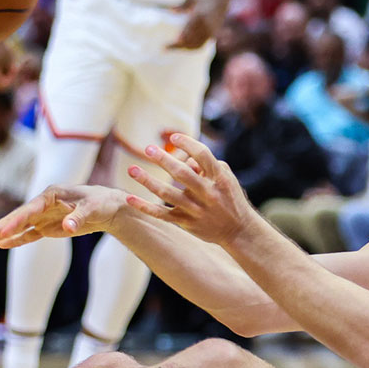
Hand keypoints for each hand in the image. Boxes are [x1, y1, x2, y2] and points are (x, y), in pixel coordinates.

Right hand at [0, 184, 125, 249]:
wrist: (107, 207)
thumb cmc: (100, 203)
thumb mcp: (92, 208)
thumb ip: (78, 217)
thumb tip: (67, 227)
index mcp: (51, 195)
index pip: (30, 209)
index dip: (16, 221)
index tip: (3, 232)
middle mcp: (43, 204)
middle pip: (17, 218)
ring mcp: (43, 216)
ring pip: (19, 227)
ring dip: (1, 235)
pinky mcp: (47, 227)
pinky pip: (29, 235)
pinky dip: (16, 240)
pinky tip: (2, 245)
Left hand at [126, 134, 254, 245]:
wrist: (238, 230)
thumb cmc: (230, 198)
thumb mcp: (225, 177)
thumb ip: (206, 165)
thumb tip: (185, 159)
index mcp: (218, 178)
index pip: (202, 155)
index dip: (187, 143)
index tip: (173, 137)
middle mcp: (207, 193)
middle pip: (182, 173)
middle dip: (163, 160)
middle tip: (148, 149)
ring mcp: (195, 209)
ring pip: (167, 194)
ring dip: (147, 181)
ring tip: (132, 170)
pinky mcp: (186, 223)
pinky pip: (161, 214)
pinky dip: (145, 207)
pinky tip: (130, 198)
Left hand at [168, 0, 225, 49]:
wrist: (221, 1)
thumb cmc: (203, 0)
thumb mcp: (192, 0)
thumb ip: (181, 6)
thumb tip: (170, 10)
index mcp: (200, 15)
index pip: (190, 27)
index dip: (183, 35)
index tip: (174, 41)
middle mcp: (205, 25)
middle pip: (191, 38)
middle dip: (178, 45)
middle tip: (166, 47)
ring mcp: (209, 32)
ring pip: (194, 44)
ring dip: (183, 47)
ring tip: (172, 47)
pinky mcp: (212, 36)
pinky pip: (200, 45)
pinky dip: (191, 48)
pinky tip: (183, 47)